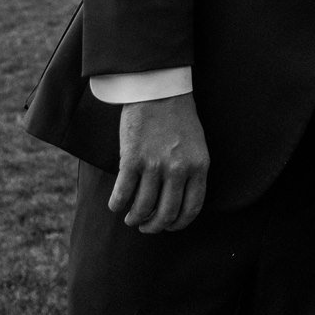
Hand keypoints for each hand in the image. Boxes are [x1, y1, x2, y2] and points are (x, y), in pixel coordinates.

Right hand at [107, 93, 209, 233]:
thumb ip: (191, 173)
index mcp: (199, 166)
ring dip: (134, 218)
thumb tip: (178, 205)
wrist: (159, 88)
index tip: (168, 226)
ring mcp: (154, 165)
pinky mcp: (132, 159)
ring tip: (131, 217)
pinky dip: (117, 204)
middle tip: (146, 226)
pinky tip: (116, 204)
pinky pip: (122, 194)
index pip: (191, 209)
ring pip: (142, 208)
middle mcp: (178, 169)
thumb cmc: (178, 117)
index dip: (177, 224)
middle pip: (165, 215)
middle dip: (153, 227)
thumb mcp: (197, 145)